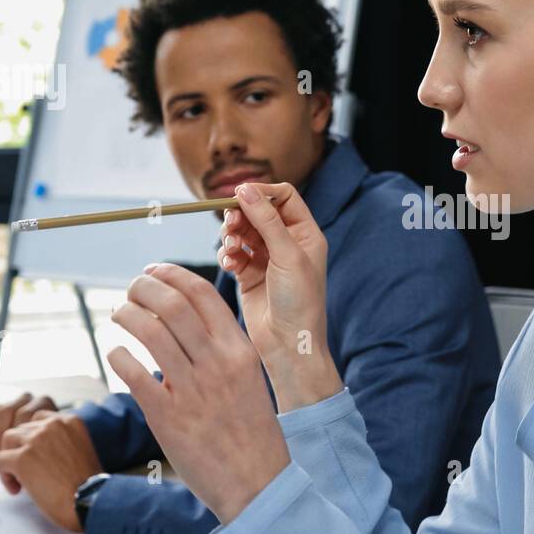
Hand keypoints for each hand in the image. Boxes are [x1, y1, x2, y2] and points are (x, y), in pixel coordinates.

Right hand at [0, 392, 57, 463]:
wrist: (43, 443)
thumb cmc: (47, 452)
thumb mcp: (47, 448)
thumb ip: (35, 452)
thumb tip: (19, 481)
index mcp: (43, 404)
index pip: (25, 415)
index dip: (15, 436)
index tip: (10, 456)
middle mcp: (24, 399)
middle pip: (5, 412)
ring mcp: (5, 401)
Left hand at [0, 411, 101, 531]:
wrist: (90, 501)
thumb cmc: (87, 485)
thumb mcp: (80, 450)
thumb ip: (60, 441)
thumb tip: (34, 448)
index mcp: (70, 421)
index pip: (38, 419)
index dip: (33, 440)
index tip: (38, 457)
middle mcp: (52, 425)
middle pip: (20, 429)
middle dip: (19, 450)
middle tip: (27, 473)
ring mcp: (36, 440)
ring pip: (6, 442)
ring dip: (9, 460)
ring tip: (19, 481)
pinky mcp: (22, 458)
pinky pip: (0, 460)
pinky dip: (5, 477)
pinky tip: (17, 489)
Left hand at [105, 263, 297, 525]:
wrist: (258, 481)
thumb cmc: (251, 430)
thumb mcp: (248, 378)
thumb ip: (221, 351)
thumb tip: (181, 325)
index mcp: (240, 350)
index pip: (202, 294)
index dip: (171, 274)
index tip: (153, 271)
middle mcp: (218, 364)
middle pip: (172, 305)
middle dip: (144, 287)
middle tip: (132, 289)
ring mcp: (192, 390)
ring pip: (150, 332)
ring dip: (127, 314)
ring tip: (119, 314)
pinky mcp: (168, 418)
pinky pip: (133, 374)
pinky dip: (119, 355)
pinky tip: (117, 353)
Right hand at [218, 182, 341, 409]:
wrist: (289, 344)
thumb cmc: (299, 301)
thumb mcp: (287, 256)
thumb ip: (266, 221)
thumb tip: (244, 190)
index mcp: (305, 234)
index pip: (283, 197)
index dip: (262, 192)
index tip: (239, 194)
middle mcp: (287, 243)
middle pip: (257, 211)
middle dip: (240, 214)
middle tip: (230, 224)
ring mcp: (266, 258)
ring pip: (241, 231)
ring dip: (231, 235)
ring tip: (231, 248)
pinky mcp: (248, 274)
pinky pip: (232, 253)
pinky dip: (227, 254)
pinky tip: (230, 265)